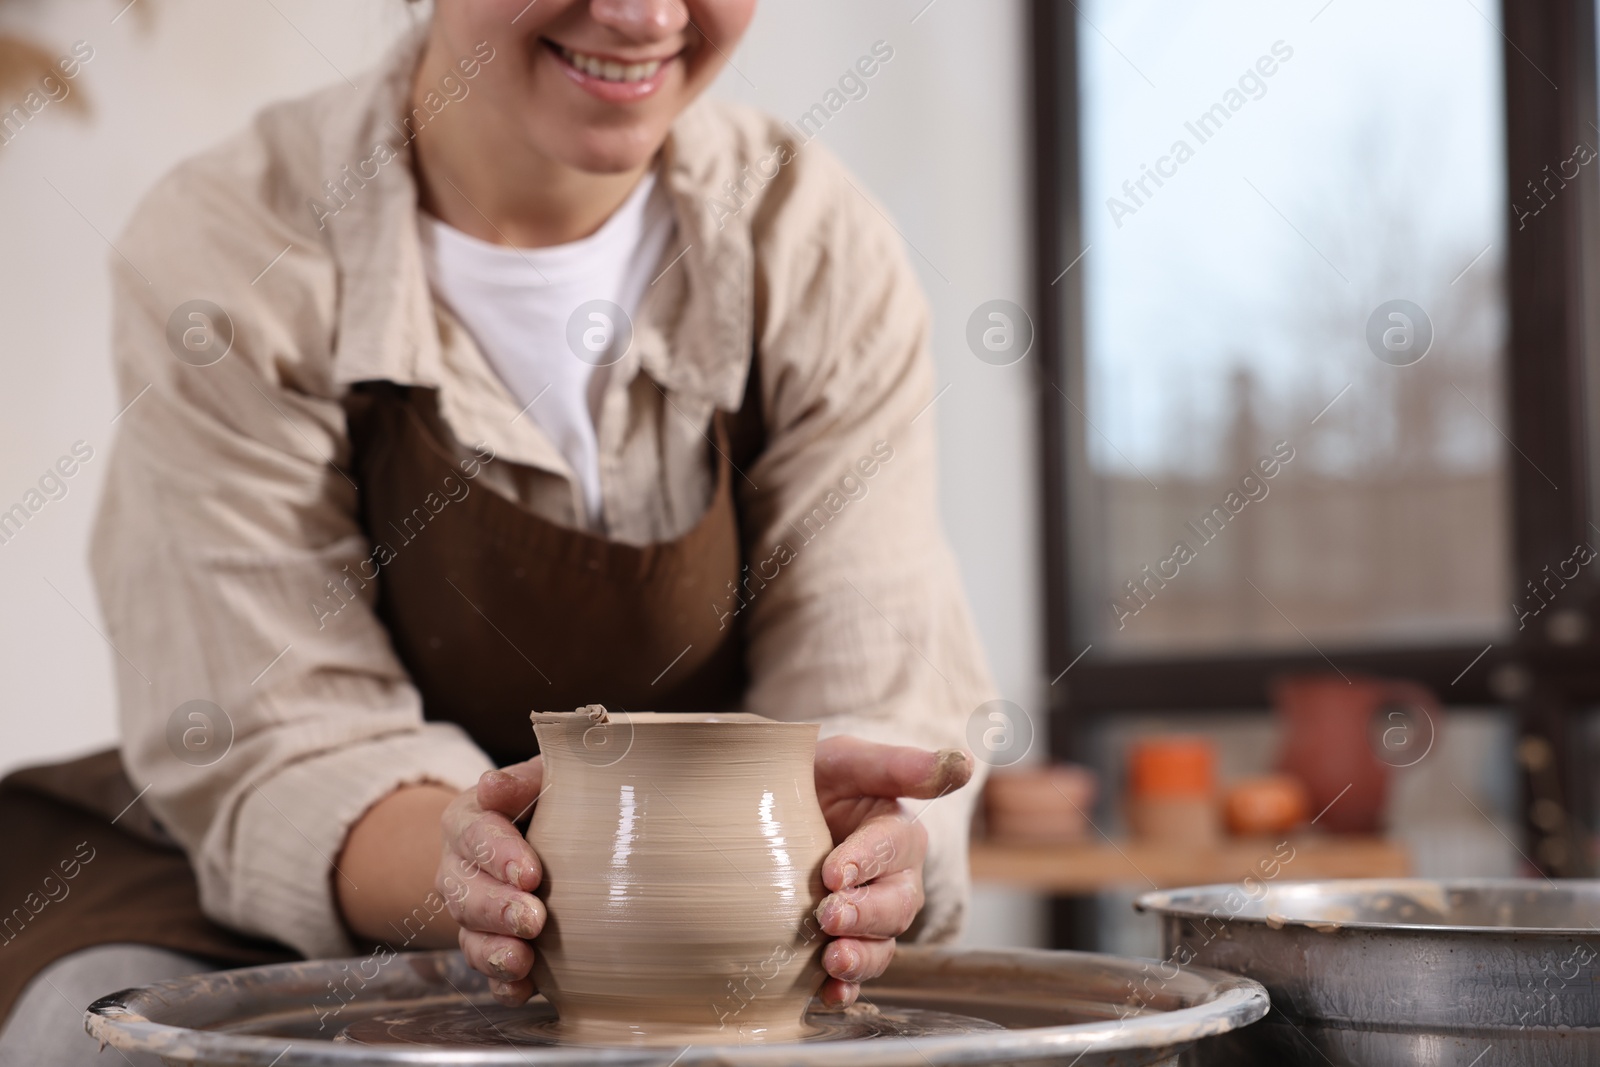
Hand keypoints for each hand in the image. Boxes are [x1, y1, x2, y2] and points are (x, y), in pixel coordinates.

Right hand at [438, 758, 546, 1005]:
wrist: (537, 835)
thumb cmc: (543, 801)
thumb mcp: (538, 779)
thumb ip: (520, 780)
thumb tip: (493, 785)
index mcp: (467, 821)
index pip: (475, 836)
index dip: (499, 856)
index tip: (530, 873)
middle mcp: (458, 869)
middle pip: (466, 893)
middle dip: (498, 909)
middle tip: (533, 919)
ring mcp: (469, 913)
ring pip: (470, 936)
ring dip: (494, 952)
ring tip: (523, 961)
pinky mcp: (488, 945)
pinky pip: (486, 970)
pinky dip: (502, 984)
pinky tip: (523, 989)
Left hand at [810, 738, 973, 1006]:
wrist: (779, 812)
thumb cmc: (821, 781)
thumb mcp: (851, 760)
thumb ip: (900, 765)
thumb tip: (964, 766)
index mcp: (898, 832)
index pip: (892, 846)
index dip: (866, 860)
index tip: (834, 872)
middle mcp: (894, 879)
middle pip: (896, 904)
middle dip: (865, 914)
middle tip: (829, 915)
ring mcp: (872, 917)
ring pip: (882, 944)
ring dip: (861, 957)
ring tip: (833, 961)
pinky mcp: (847, 943)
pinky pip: (858, 974)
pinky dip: (846, 988)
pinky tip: (829, 994)